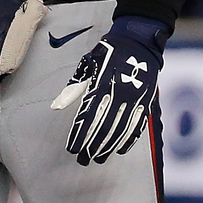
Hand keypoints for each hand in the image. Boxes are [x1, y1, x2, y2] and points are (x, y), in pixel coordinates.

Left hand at [50, 16, 166, 165]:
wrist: (138, 42)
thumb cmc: (107, 54)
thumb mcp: (87, 65)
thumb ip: (73, 88)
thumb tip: (55, 107)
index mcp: (102, 84)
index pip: (88, 116)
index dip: (80, 134)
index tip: (72, 149)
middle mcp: (120, 94)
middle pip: (104, 127)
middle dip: (92, 146)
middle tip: (83, 160)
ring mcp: (136, 99)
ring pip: (121, 130)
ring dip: (108, 146)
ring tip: (98, 158)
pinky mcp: (147, 102)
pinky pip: (138, 126)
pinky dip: (129, 139)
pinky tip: (119, 150)